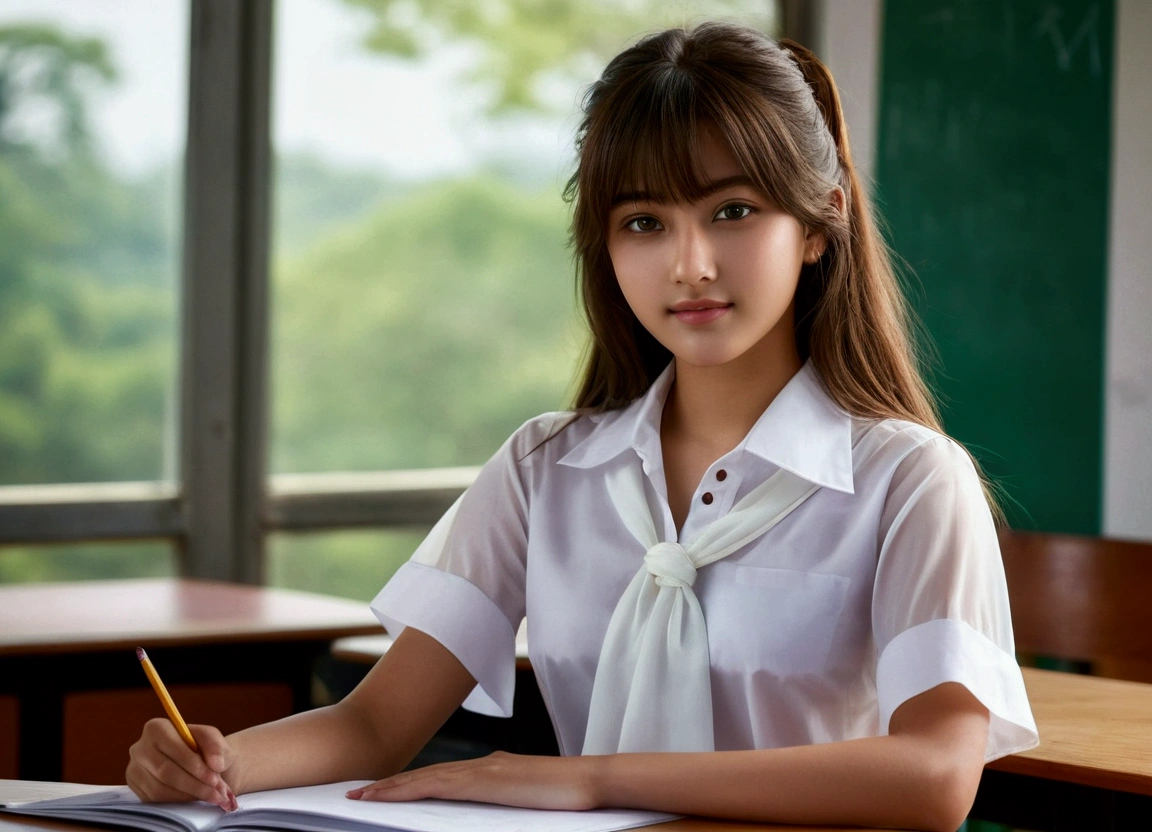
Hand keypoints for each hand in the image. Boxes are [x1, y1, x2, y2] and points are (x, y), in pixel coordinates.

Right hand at [127, 719, 238, 810]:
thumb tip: (216, 764)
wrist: (197, 765)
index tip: (214, 778)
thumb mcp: (215, 742)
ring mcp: (134, 770)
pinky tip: (196, 799)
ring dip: (189, 796)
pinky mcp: (136, 789)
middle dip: (194, 785)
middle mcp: (139, 748)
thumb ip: (217, 748)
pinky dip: (179, 802)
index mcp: (157, 728)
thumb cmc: (205, 750)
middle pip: (165, 772)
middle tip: (216, 794)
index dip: (195, 766)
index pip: (174, 749)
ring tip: (212, 797)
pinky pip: (155, 801)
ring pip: (160, 789)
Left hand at [346, 751, 600, 810]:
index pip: (442, 779)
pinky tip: (390, 797)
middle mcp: (484, 765)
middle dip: (391, 786)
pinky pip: (439, 785)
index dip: (410, 786)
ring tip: (361, 796)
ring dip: (391, 788)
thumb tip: (488, 814)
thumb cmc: (570, 798)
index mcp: (493, 771)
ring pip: (426, 778)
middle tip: (356, 794)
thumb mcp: (528, 804)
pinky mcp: (487, 781)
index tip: (383, 794)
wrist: (594, 782)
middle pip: (427, 776)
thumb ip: (505, 805)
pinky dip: (409, 790)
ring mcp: (485, 770)